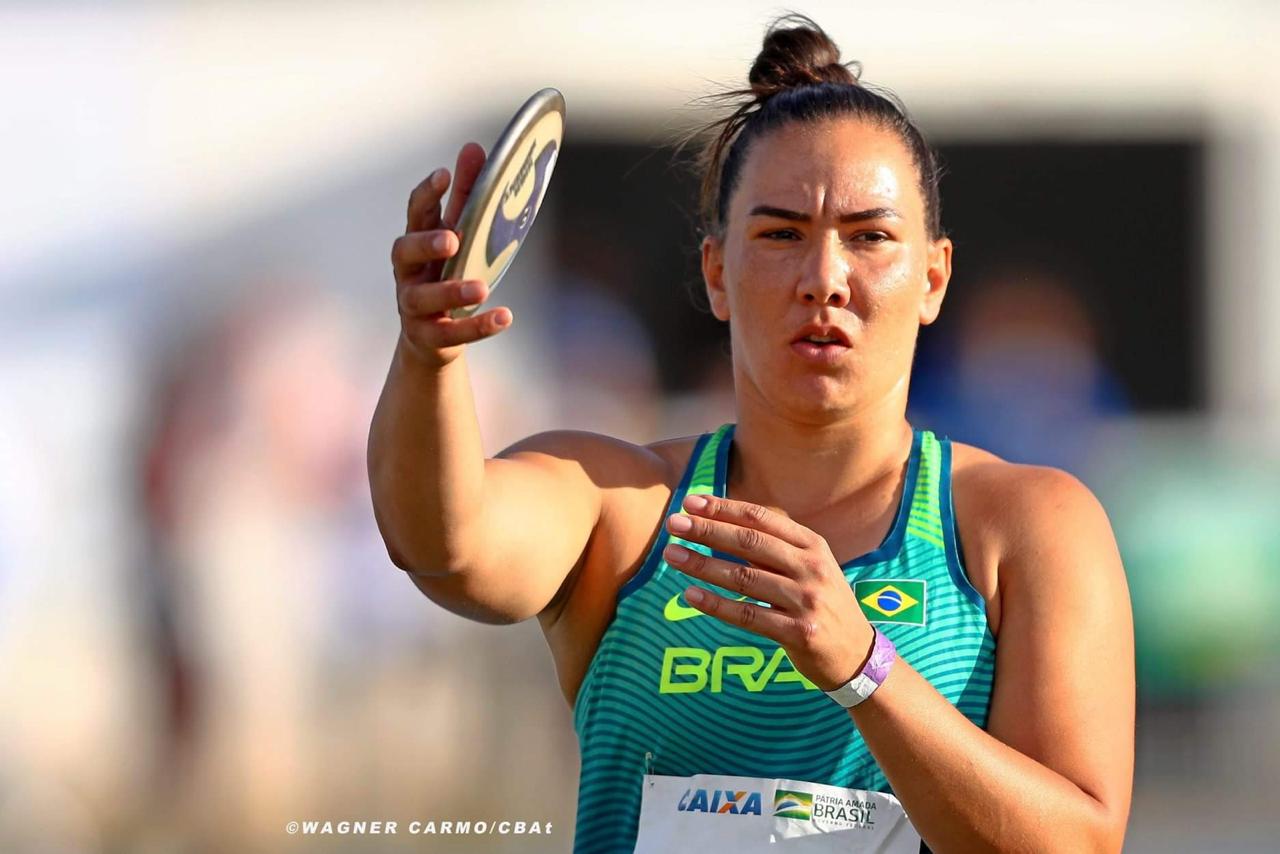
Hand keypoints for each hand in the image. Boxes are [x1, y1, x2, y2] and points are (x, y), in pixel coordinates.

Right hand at [390, 142, 511, 368]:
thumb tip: (473, 147)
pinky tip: (505, 317)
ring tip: (482, 288)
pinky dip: (477, 326)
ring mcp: (413, 306)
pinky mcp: (428, 337)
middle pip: (405, 252)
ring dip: (452, 291)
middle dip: (426, 243)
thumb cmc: (446, 274)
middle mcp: (408, 272)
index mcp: (417, 241)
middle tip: (453, 239)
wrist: (432, 338)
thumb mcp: (458, 235)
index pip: (416, 212)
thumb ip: (466, 196)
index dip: (427, 194)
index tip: (443, 175)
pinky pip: (451, 333)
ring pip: (424, 298)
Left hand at [662, 493, 874, 691]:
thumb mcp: (811, 567)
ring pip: (743, 577)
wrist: (858, 654)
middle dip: (707, 530)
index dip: (724, 508)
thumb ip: (775, 548)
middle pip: (749, 542)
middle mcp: (811, 568)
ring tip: (672, 555)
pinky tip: (690, 595)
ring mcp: (806, 600)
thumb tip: (723, 523)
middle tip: (673, 523)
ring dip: (702, 564)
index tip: (691, 502)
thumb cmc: (823, 604)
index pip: (762, 518)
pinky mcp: (798, 633)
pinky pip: (748, 615)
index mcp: (813, 545)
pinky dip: (715, 605)